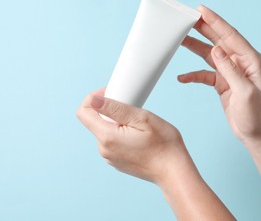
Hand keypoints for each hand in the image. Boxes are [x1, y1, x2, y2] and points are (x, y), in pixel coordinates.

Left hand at [76, 88, 192, 183]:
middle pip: (96, 121)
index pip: (83, 112)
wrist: (174, 171)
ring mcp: (110, 157)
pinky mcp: (117, 161)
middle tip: (133, 108)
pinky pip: (113, 142)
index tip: (111, 93)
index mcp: (107, 137)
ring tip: (139, 124)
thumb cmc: (163, 144)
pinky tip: (140, 136)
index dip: (93, 98)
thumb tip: (94, 100)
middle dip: (110, 110)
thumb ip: (116, 109)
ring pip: (106, 131)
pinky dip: (122, 134)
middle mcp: (104, 149)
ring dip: (118, 122)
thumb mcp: (142, 118)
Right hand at [178, 5, 260, 143]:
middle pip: (219, 40)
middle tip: (186, 18)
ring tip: (179, 39)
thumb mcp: (244, 93)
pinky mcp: (223, 83)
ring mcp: (231, 73)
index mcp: (251, 60)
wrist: (257, 136)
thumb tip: (216, 50)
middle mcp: (241, 63)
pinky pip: (205, 74)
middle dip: (203, 28)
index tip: (201, 10)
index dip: (215, 21)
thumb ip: (230, 70)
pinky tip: (182, 78)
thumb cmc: (257, 116)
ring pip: (210, 55)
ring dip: (195, 47)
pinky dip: (193, 75)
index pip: (231, 36)